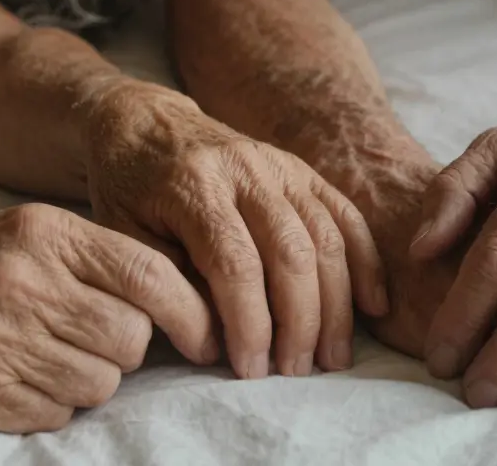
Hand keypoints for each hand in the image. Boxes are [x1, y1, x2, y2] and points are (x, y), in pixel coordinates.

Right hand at [0, 204, 216, 433]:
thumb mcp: (26, 234)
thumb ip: (96, 260)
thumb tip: (182, 302)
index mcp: (44, 234)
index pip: (149, 276)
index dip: (193, 312)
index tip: (207, 336)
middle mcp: (24, 284)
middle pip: (131, 338)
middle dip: (131, 348)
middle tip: (99, 338)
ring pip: (101, 383)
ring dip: (92, 378)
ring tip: (51, 354)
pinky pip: (58, 413)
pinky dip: (53, 403)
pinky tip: (20, 376)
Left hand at [83, 81, 388, 378]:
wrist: (145, 124)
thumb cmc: (128, 188)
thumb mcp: (124, 233)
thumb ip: (165, 285)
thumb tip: (212, 345)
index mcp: (194, 186)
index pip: (235, 263)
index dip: (249, 323)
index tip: (251, 370)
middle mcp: (245, 170)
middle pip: (290, 253)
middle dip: (299, 322)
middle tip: (296, 372)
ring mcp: (280, 166)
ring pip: (325, 237)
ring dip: (335, 304)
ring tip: (331, 358)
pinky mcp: (302, 169)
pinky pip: (346, 215)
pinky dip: (365, 262)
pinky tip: (373, 307)